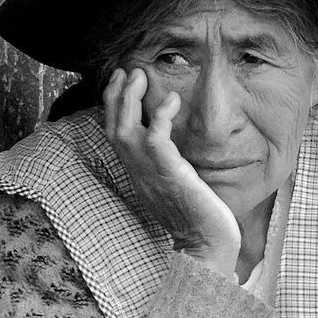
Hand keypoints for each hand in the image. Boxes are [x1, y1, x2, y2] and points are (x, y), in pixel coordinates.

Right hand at [103, 67, 241, 276]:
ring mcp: (151, 174)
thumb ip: (169, 168)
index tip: (121, 84)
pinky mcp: (169, 174)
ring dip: (129, 99)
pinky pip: (156, 139)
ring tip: (139, 74)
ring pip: (126, 130)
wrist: (205, 247)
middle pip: (113, 129)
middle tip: (125, 70)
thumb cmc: (197, 221)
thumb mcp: (176, 188)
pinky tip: (172, 99)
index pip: (115, 137)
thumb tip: (176, 150)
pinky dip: (161, 116)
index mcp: (138, 176)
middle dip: (116, 96)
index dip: (114, 108)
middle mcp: (138, 173)